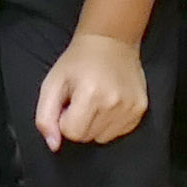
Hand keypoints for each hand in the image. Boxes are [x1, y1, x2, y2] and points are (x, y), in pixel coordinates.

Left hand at [33, 32, 148, 147]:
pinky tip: (109, 102)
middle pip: (87, 137)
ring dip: (95, 124)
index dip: (65, 119)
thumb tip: (54, 145)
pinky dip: (110, 123)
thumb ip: (46, 117)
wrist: (111, 41)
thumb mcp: (52, 83)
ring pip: (102, 138)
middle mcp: (114, 103)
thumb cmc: (78, 62)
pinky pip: (118, 133)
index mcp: (90, 94)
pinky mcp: (141, 110)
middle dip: (79, 122)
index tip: (69, 102)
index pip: (71, 133)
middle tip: (82, 99)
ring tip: (95, 99)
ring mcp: (131, 107)